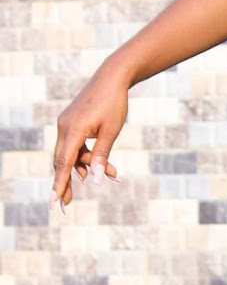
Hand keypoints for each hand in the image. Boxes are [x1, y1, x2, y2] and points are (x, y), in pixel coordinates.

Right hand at [50, 66, 128, 210]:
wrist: (111, 78)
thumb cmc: (114, 104)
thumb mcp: (111, 132)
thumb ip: (101, 156)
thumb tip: (95, 180)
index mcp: (73, 130)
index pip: (64, 164)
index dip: (59, 185)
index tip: (54, 202)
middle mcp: (64, 128)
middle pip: (63, 162)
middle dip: (66, 183)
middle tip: (67, 206)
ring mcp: (66, 124)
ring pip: (71, 154)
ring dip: (87, 166)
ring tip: (115, 174)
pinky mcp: (71, 122)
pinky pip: (74, 145)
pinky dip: (85, 156)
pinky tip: (97, 165)